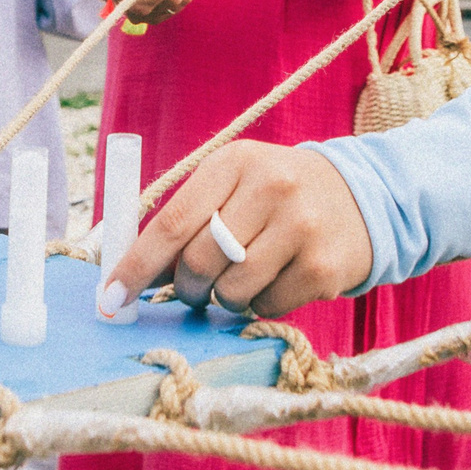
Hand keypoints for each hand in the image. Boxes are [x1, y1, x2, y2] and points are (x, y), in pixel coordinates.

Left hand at [99, 141, 373, 319]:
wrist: (360, 198)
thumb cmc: (275, 197)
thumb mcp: (233, 186)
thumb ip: (186, 221)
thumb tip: (129, 275)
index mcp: (236, 162)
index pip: (173, 221)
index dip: (137, 265)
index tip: (110, 297)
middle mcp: (272, 187)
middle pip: (200, 262)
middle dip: (188, 287)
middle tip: (195, 289)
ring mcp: (302, 227)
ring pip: (231, 290)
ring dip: (226, 297)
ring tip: (244, 276)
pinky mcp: (325, 266)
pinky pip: (267, 307)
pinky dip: (260, 305)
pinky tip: (277, 279)